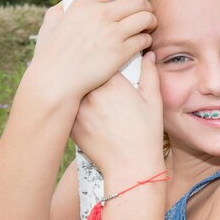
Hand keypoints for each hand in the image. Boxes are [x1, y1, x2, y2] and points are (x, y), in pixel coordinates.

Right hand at [29, 0, 156, 102]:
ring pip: (146, 18)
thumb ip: (61, 10)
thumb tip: (66, 3)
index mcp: (84, 3)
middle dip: (146, 6)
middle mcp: (100, 14)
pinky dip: (147, 40)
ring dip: (151, 21)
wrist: (56, 81)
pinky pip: (144, 40)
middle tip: (146, 12)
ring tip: (148, 27)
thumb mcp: (50, 24)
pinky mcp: (121, 52)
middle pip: (137, 1)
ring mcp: (112, 34)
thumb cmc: (50, 54)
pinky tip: (142, 43)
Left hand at [70, 52, 164, 176]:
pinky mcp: (70, 124)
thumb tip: (148, 53)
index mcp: (113, 82)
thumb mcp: (153, 101)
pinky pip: (66, 106)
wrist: (130, 166)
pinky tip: (70, 102)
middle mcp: (92, 92)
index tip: (106, 56)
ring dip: (74, 83)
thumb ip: (150, 73)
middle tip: (89, 65)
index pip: (102, 57)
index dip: (103, 55)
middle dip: (87, 68)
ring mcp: (78, 108)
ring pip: (72, 87)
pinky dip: (68, 102)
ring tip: (76, 81)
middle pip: (84, 70)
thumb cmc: (147, 134)